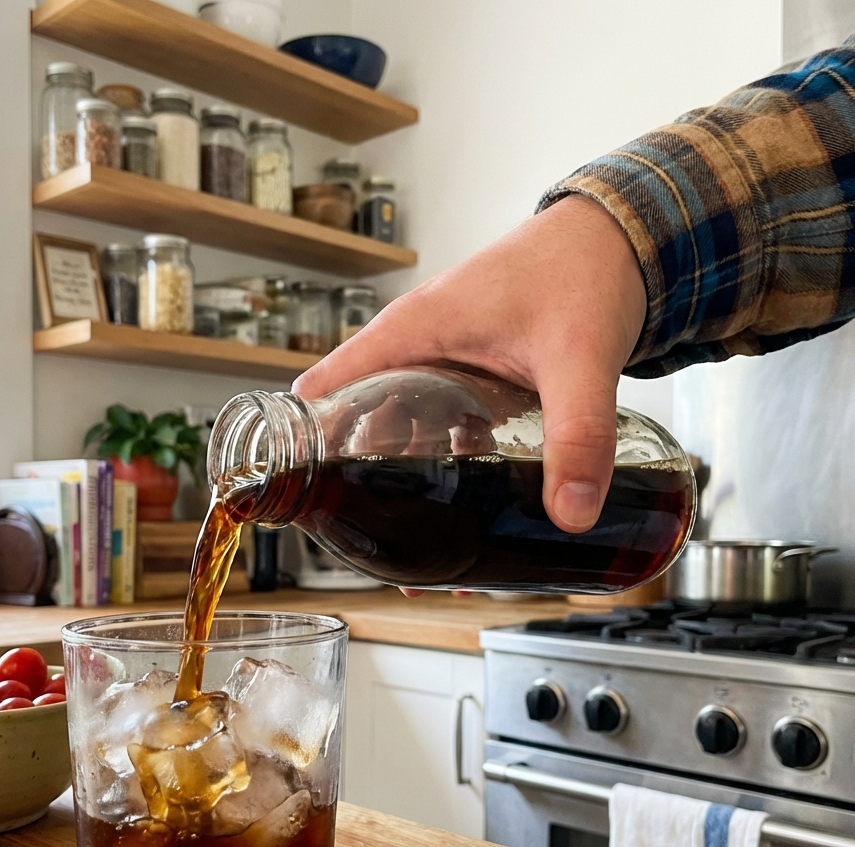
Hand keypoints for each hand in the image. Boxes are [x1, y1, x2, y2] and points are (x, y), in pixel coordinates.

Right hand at [293, 195, 646, 533]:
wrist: (618, 235)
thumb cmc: (583, 267)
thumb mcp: (578, 357)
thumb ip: (579, 434)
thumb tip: (571, 514)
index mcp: (409, 333)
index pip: (318, 392)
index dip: (303, 449)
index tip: (314, 504)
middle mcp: (411, 347)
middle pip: (351, 423)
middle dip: (358, 482)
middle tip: (381, 536)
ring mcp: (437, 360)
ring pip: (392, 427)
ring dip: (400, 477)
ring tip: (420, 536)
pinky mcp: (466, 374)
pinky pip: (432, 423)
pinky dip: (438, 461)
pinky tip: (464, 499)